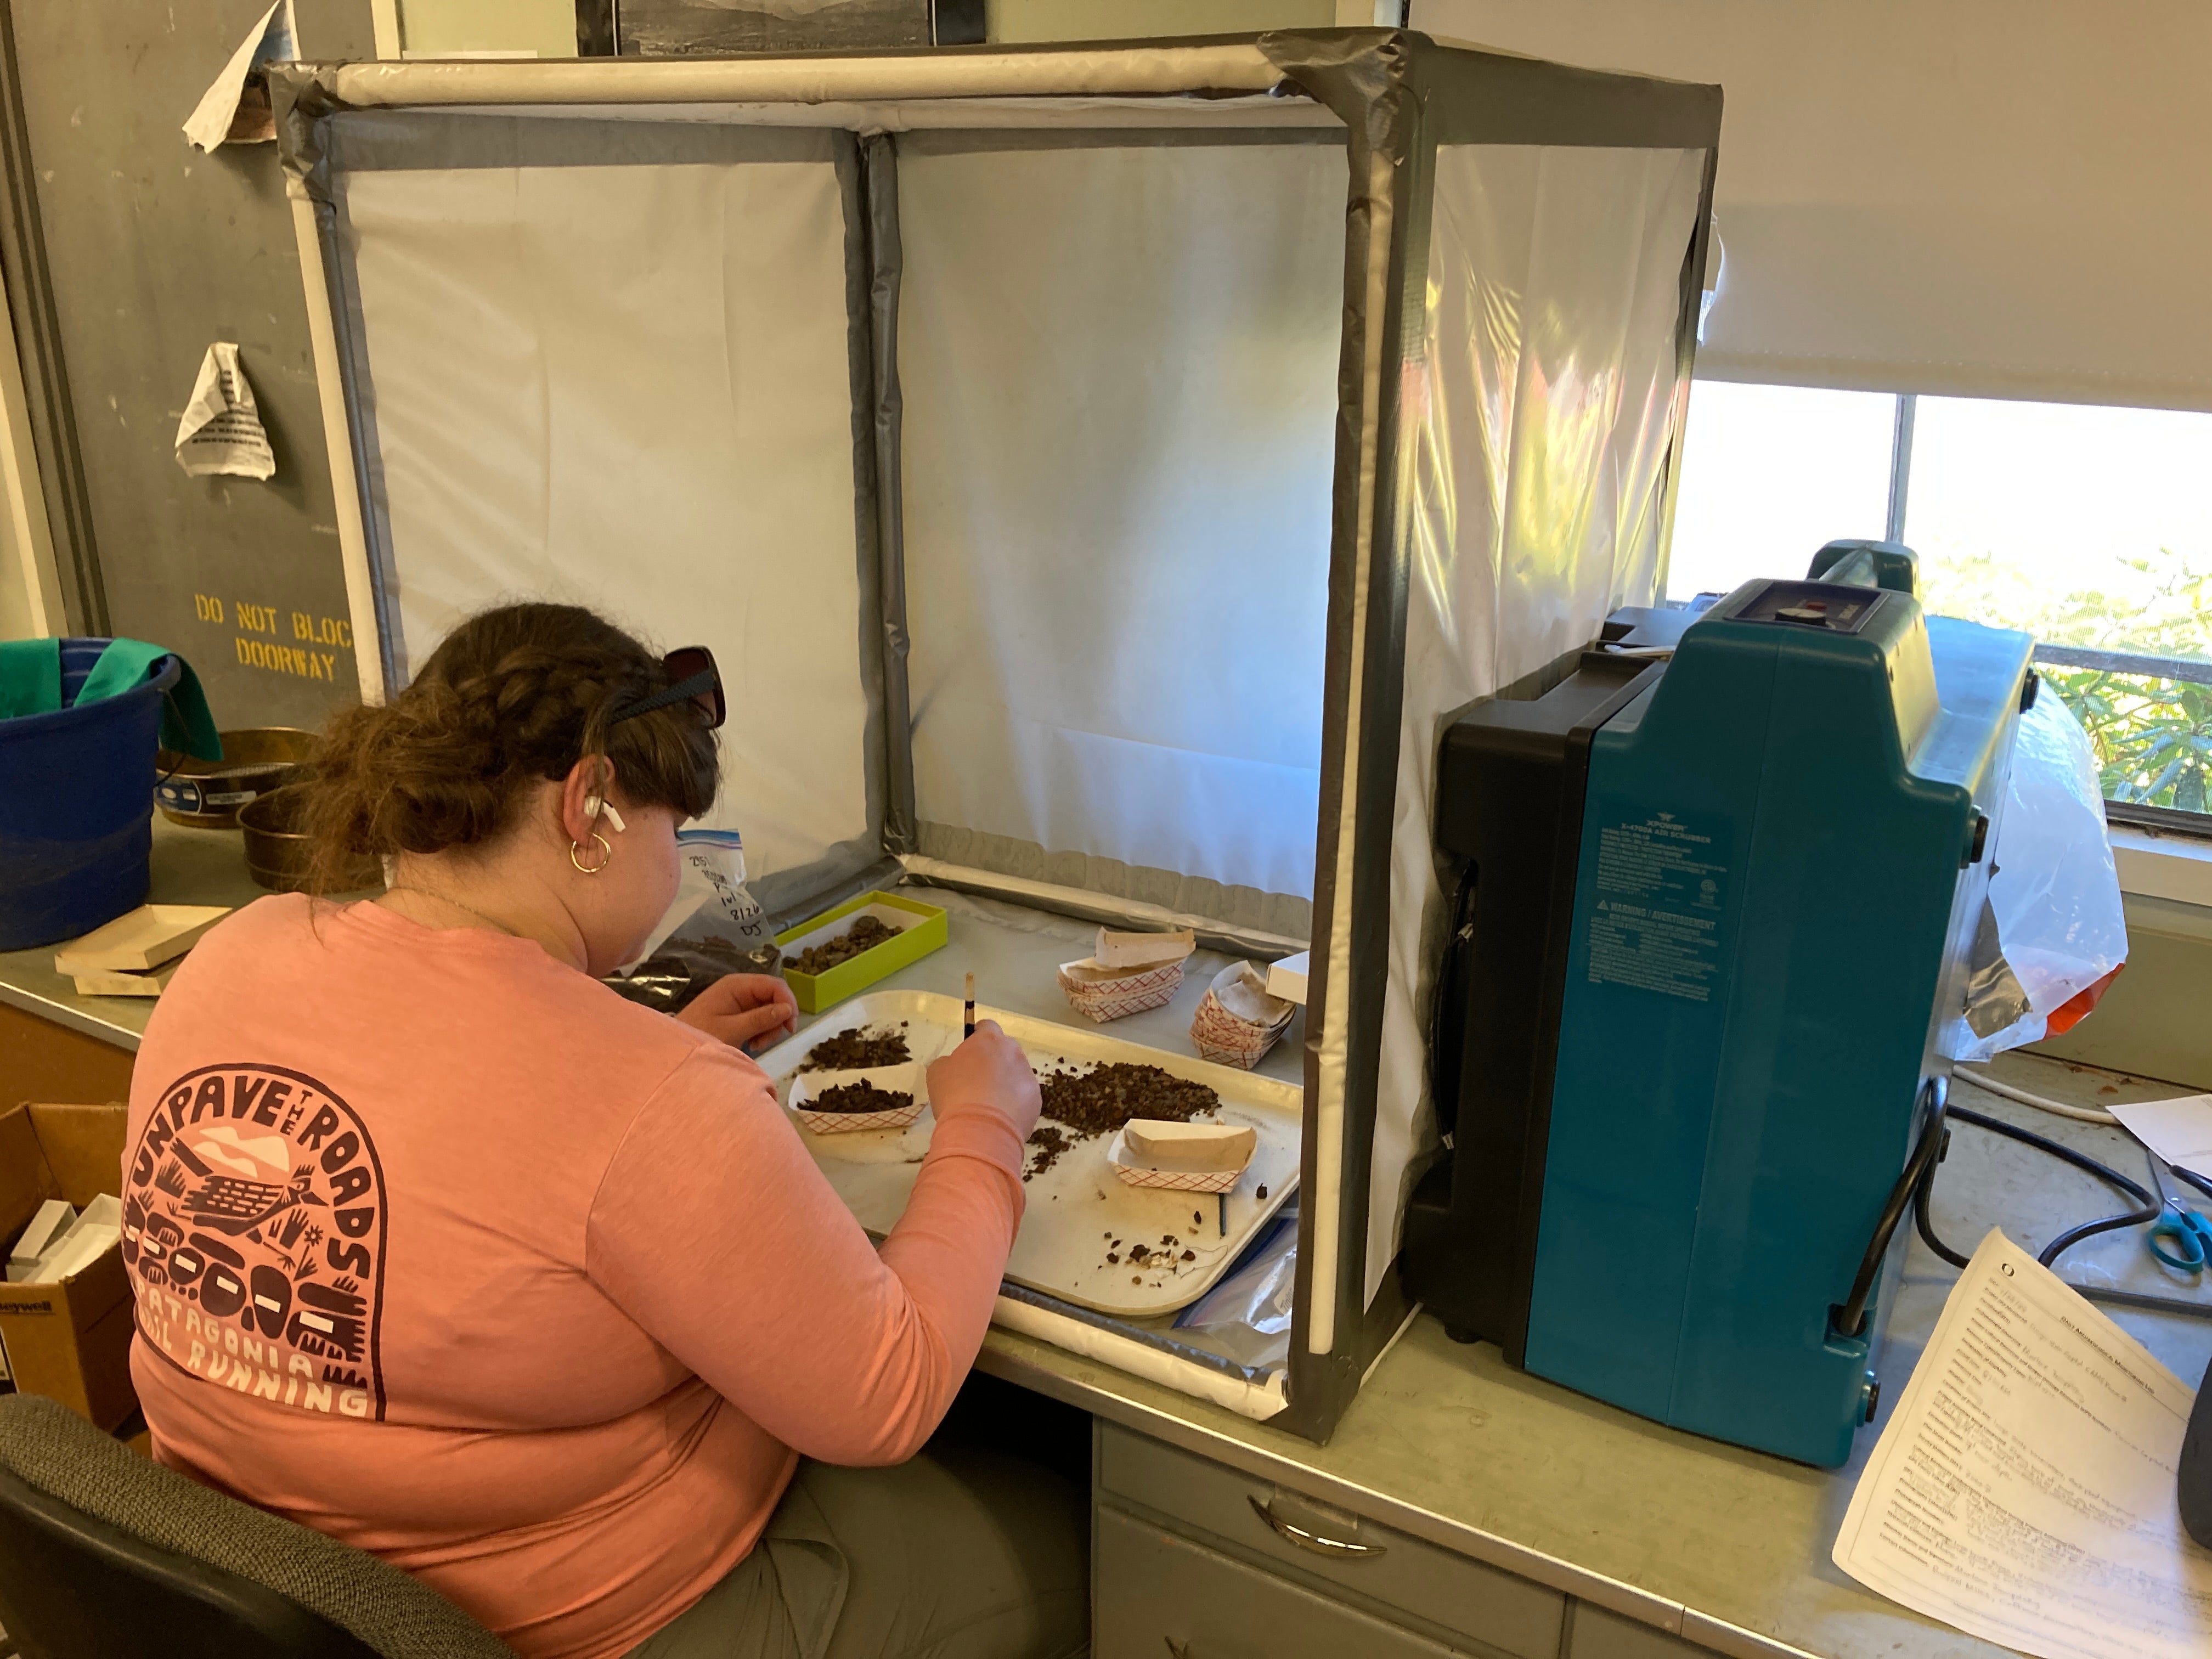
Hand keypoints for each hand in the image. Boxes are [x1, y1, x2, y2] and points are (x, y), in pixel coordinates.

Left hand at [675, 973, 797, 1054]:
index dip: (787, 1002)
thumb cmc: (700, 1036)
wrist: (677, 1050)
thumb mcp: (731, 1030)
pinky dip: (762, 1031)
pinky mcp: (739, 1014)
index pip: (773, 984)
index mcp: (736, 985)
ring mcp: (740, 1001)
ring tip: (755, 1045)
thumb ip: (760, 1019)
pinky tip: (751, 1043)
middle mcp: (740, 989)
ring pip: (770, 1009)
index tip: (790, 1027)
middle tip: (766, 1041)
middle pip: (774, 997)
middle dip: (777, 1019)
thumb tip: (788, 1009)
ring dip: (769, 1028)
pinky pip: (761, 1018)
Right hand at [926, 1020, 1040, 1139]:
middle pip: (1004, 1050)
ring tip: (988, 1105)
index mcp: (989, 1040)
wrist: (980, 1131)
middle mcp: (1013, 1052)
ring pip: (1016, 1073)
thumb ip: (949, 1061)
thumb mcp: (938, 1072)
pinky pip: (1023, 1096)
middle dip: (993, 1061)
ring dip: (1005, 1083)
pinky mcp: (1036, 1099)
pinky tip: (999, 1118)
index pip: (986, 1026)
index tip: (969, 1051)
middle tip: (976, 1081)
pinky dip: (1013, 1103)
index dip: (977, 1037)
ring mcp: (1027, 1076)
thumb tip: (956, 1065)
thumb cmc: (954, 1095)